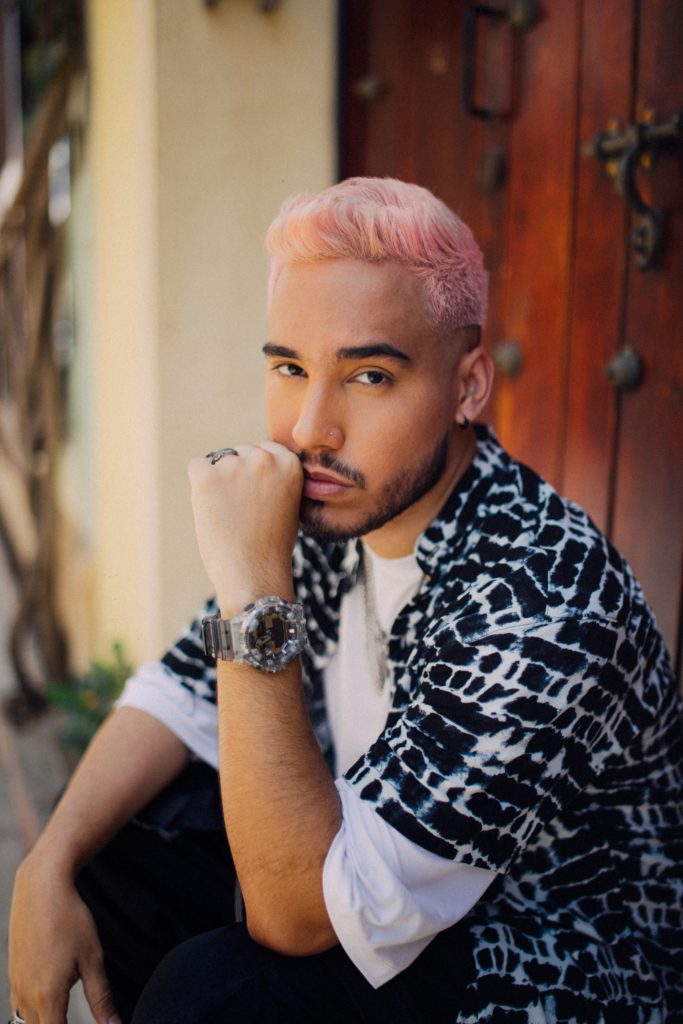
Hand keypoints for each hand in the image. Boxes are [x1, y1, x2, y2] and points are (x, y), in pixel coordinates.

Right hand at [9, 854, 119, 1023]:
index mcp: (47, 996)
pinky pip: (18, 1008)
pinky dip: (33, 1013)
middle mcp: (26, 996)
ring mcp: (16, 986)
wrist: (41, 888)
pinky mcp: (12, 974)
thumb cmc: (69, 919)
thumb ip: (101, 998)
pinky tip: (50, 1003)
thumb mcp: (93, 959)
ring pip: (25, 1022)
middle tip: (75, 1017)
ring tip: (64, 1014)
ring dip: (45, 1022)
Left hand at [188, 441, 302, 614]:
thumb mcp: (289, 503)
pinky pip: (196, 468)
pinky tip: (212, 511)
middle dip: (236, 476)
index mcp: (289, 463)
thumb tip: (250, 460)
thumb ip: (275, 477)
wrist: (254, 575)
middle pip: (239, 453)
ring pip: (217, 462)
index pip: (262, 449)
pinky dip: (199, 488)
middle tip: (241, 511)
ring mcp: (235, 466)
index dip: (255, 474)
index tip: (256, 498)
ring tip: (229, 516)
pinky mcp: (207, 478)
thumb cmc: (271, 546)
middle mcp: (264, 458)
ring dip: (218, 483)